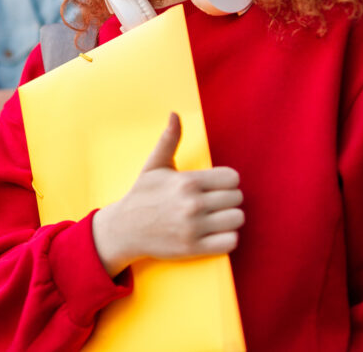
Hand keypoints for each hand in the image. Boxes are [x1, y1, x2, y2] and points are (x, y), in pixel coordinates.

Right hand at [92, 113, 244, 275]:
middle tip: (214, 202)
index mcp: (187, 181)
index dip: (227, 181)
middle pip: (237, 198)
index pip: (232, 178)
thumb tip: (174, 114)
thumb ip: (169, 140)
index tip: (216, 186)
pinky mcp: (194, 248)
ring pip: (237, 219)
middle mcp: (192, 204)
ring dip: (229, 218)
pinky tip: (215, 232)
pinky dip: (227, 237)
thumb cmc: (142, 195)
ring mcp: (194, 228)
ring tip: (216, 217)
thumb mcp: (154, 165)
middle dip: (228, 199)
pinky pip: (231, 241)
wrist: (124, 229)